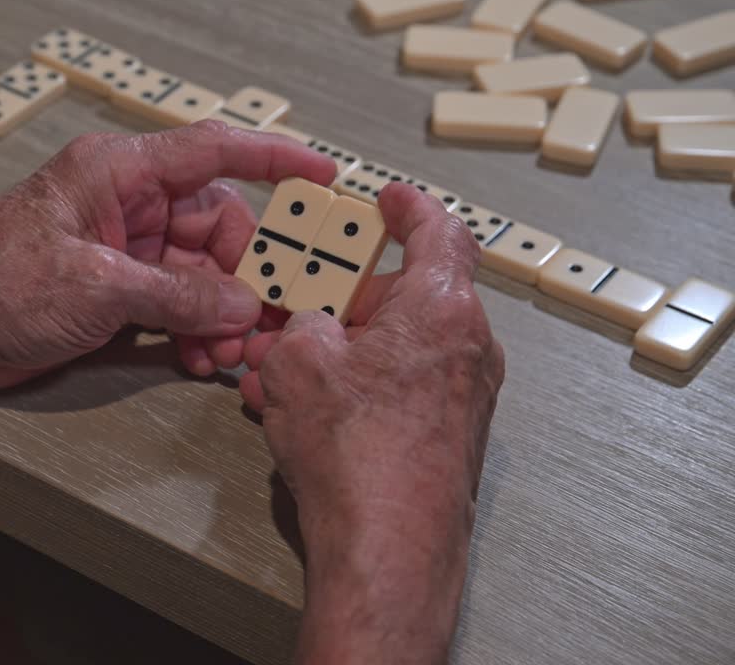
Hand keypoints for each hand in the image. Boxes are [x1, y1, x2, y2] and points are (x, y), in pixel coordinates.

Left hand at [0, 121, 336, 389]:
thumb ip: (177, 296)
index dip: (274, 159)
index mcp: (119, 174)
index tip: (324, 174)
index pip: (212, 151)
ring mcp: (121, 250)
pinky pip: (174, 303)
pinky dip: (190, 329)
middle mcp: (126, 205)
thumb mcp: (98, 287)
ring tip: (225, 354)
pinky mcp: (113, 290)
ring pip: (198, 274)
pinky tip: (196, 359)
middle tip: (268, 319)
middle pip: (216, 227)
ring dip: (219, 314)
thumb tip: (243, 306)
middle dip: (245, 275)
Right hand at [238, 182, 504, 663]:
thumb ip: (301, 323)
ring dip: (338, 349)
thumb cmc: (361, 458)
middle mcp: (466, 348)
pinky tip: (300, 410)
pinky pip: (395, 389)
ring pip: (391, 347)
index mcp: (442, 308)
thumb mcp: (298, 361)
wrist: (388, 548)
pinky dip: (352, 386)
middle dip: (341, 297)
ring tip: (280, 368)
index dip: (407, 207)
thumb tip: (310, 328)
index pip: (437, 231)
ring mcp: (460, 396)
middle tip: (299, 300)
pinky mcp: (444, 435)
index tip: (389, 198)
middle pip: (403, 295)